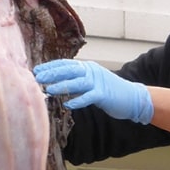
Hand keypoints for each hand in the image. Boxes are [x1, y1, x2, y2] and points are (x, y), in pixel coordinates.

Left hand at [33, 60, 152, 123]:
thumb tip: (56, 85)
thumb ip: (77, 82)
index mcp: (87, 67)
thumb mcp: (92, 82)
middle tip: (37, 78)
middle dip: (52, 74)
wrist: (133, 97)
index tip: (36, 71)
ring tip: (49, 90)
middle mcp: (92, 71)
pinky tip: (68, 105)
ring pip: (77, 82)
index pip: (66, 64)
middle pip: (69, 70)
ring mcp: (98, 82)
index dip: (51, 67)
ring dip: (62, 86)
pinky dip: (77, 101)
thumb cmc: (109, 92)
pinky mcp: (104, 94)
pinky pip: (88, 97)